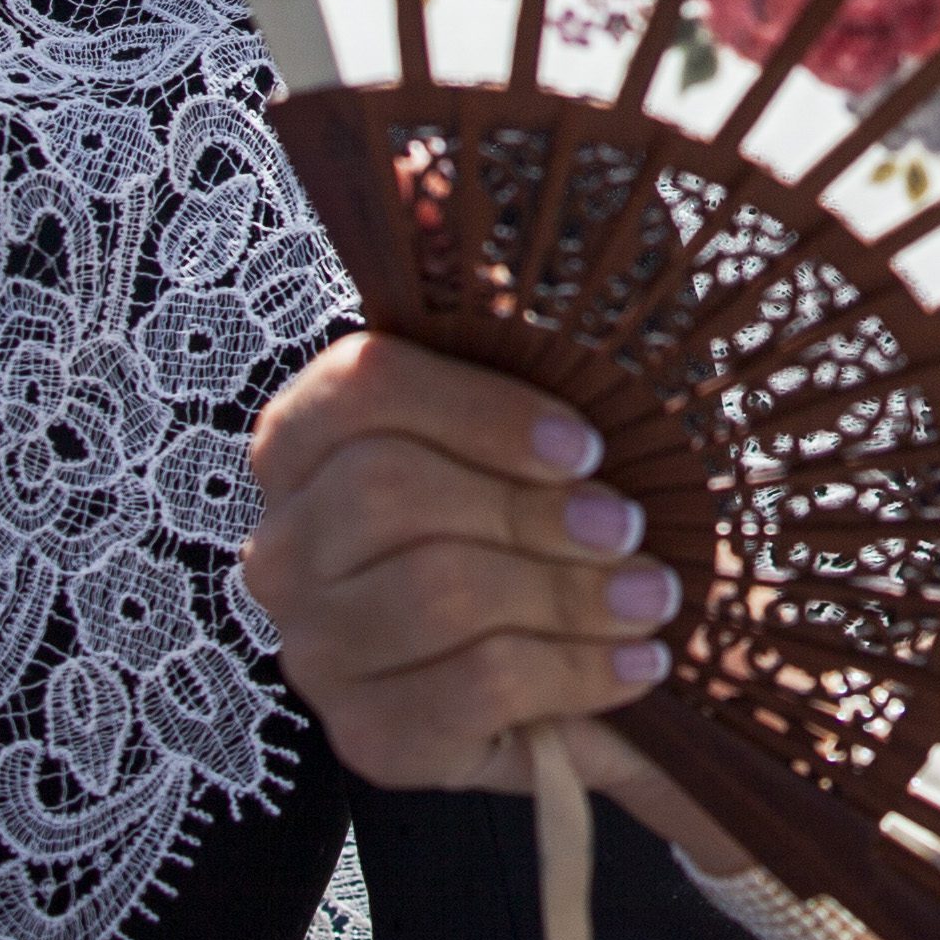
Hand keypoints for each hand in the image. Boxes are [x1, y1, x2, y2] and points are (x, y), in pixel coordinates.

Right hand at [247, 331, 685, 798]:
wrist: (595, 663)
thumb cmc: (557, 518)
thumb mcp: (541, 419)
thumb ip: (503, 325)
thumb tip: (442, 201)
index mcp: (308, 441)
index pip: (359, 387)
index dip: (477, 410)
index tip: (585, 441)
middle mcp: (286, 547)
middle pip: (388, 493)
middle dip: (532, 510)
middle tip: (630, 526)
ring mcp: (317, 651)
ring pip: (434, 593)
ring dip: (569, 593)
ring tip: (653, 595)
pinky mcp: (369, 739)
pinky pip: (470, 690)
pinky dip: (574, 672)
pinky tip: (639, 662)